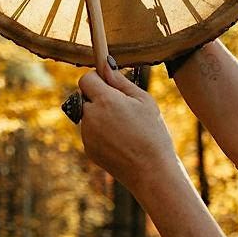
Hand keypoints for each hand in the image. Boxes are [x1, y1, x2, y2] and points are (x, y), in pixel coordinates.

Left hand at [77, 64, 176, 192]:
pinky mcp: (88, 149)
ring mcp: (87, 135)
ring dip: (100, 115)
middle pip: (84, 96)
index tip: (109, 83)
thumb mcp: (144, 101)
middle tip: (121, 106)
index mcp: (105, 100)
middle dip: (98, 97)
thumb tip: (105, 65)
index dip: (97, 78)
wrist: (151, 171)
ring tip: (125, 127)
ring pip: (88, 115)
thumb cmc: (153, 132)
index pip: (86, 79)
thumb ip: (120, 81)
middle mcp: (91, 116)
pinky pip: (91, 132)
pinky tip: (121, 140)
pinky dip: (101, 132)